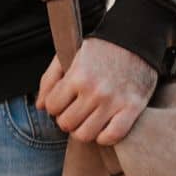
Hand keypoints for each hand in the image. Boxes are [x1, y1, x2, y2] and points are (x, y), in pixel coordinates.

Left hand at [35, 37, 157, 144]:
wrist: (135, 38)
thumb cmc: (101, 48)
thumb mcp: (69, 54)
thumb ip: (50, 79)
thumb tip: (40, 106)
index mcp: (78, 76)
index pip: (52, 106)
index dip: (54, 105)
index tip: (62, 101)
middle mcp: (95, 91)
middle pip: (67, 123)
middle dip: (66, 118)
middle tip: (75, 110)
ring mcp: (114, 102)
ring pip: (86, 135)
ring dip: (83, 129)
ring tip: (87, 119)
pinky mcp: (133, 108)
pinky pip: (112, 137)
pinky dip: (104, 136)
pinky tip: (103, 126)